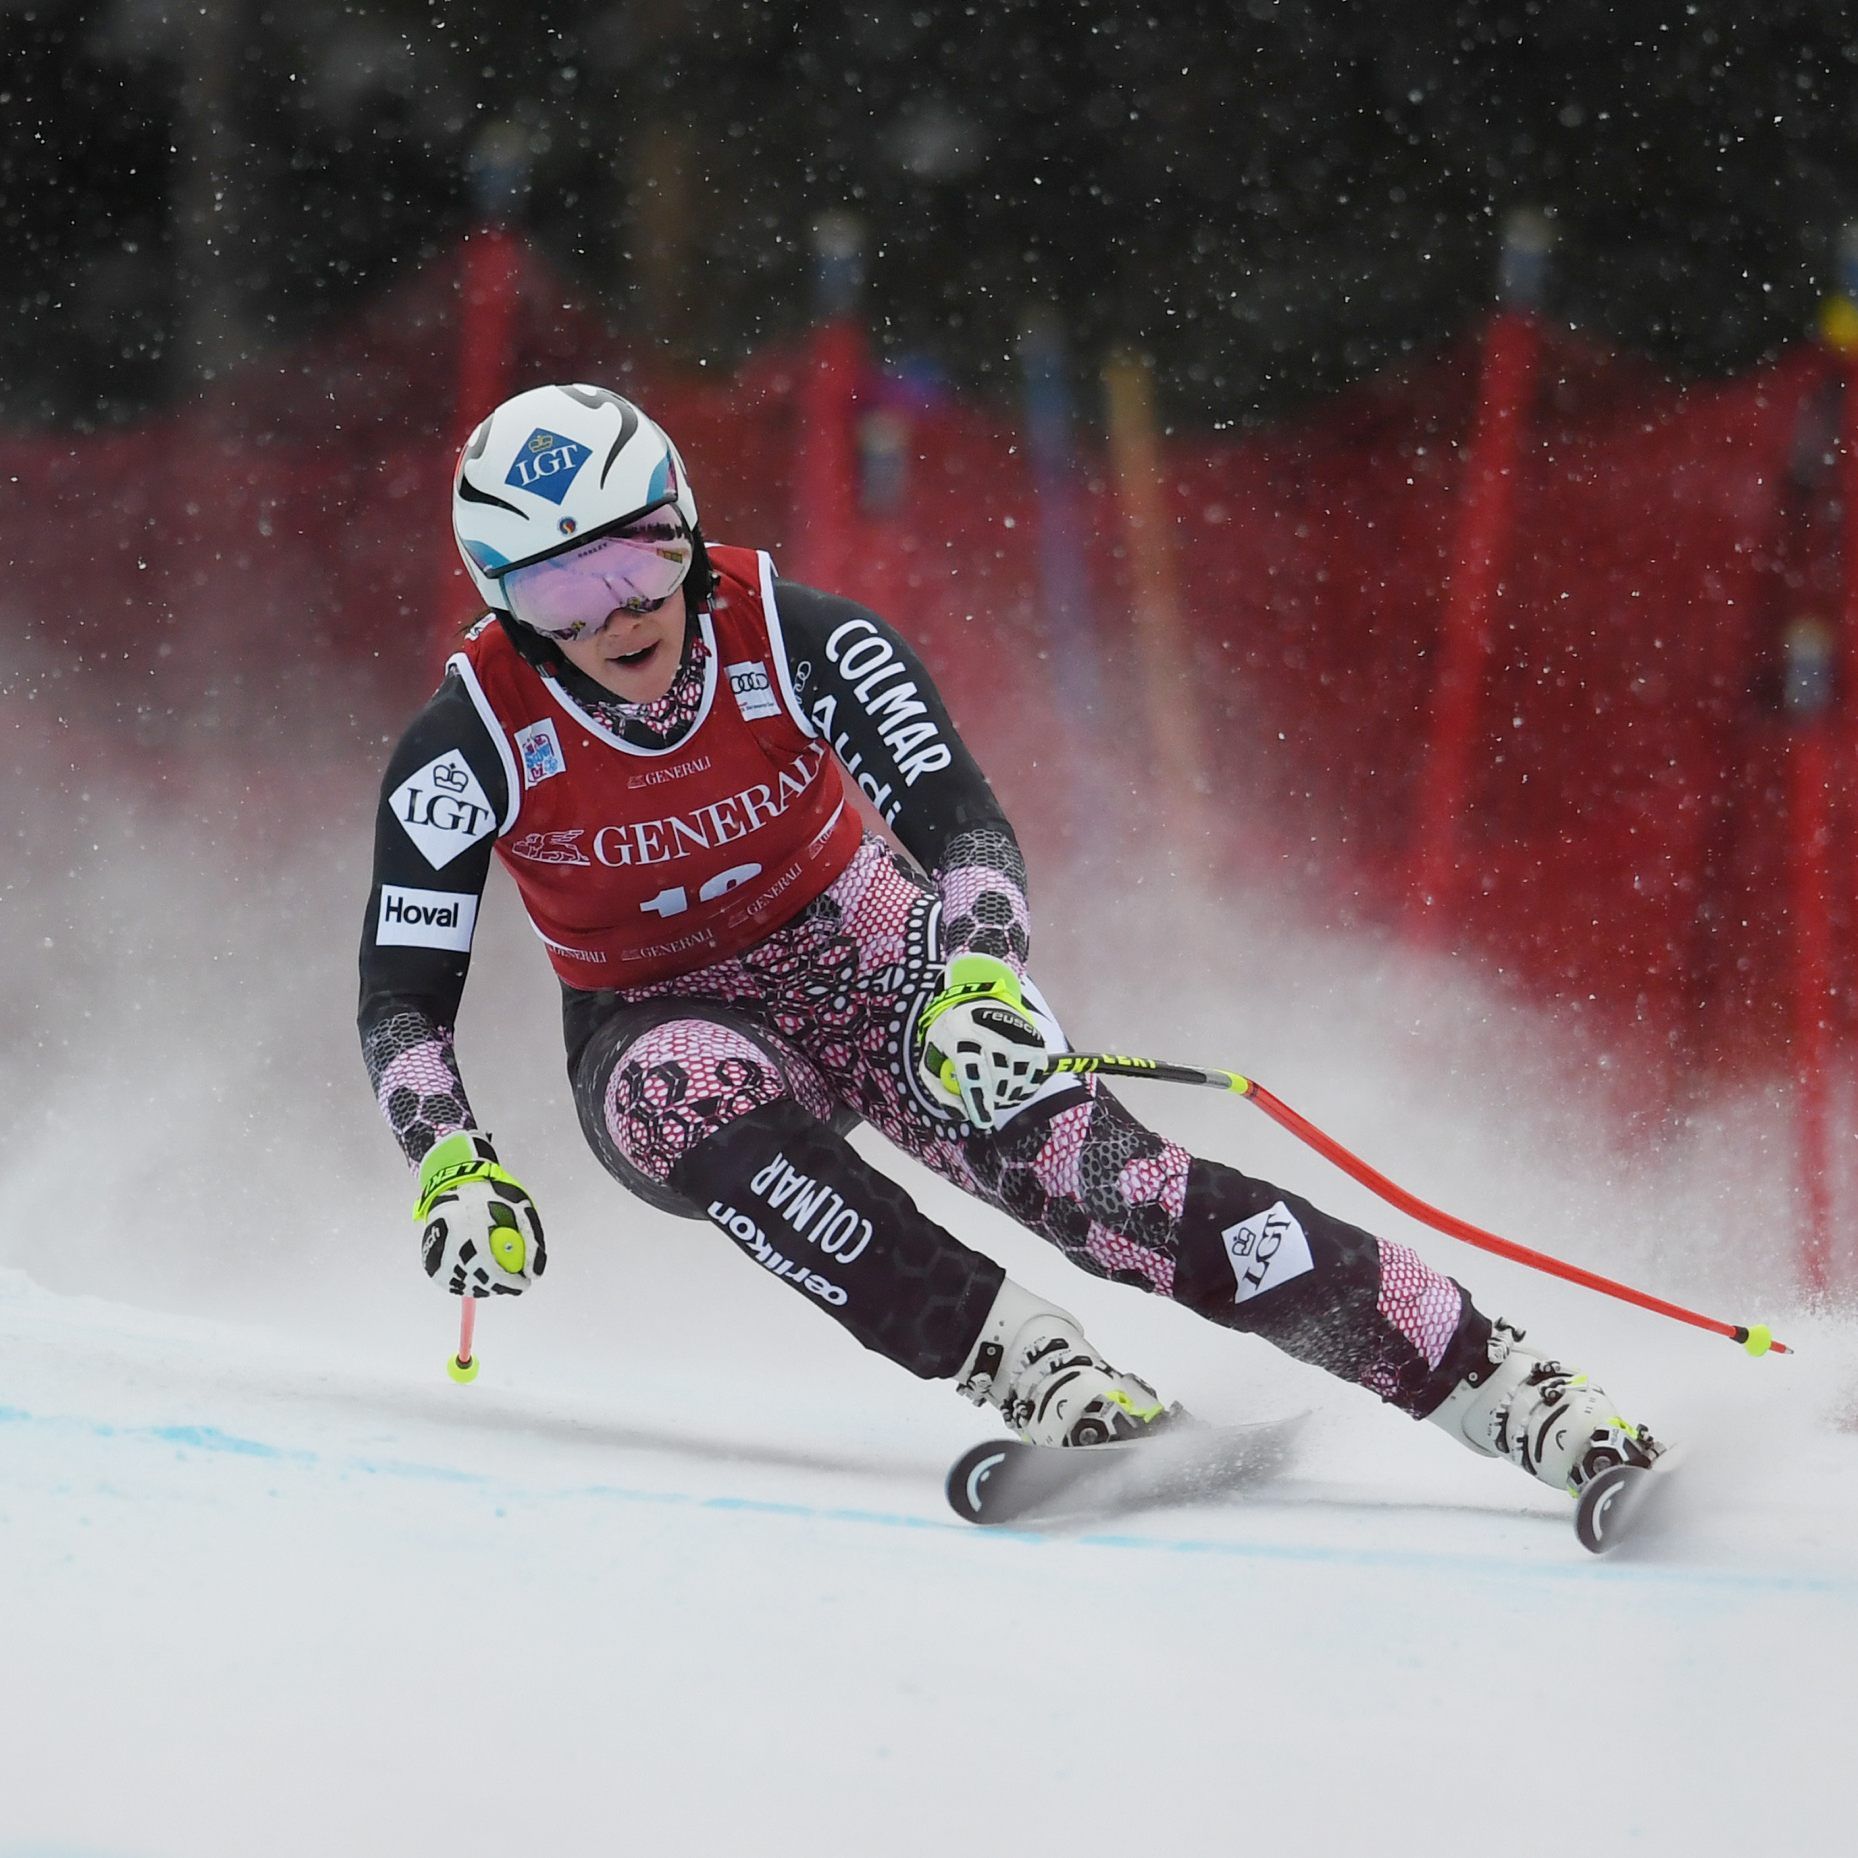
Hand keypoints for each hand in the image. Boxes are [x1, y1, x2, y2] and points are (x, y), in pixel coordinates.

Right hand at [414, 1131, 546, 1296]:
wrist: (458, 1182)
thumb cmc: (493, 1195)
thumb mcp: (520, 1209)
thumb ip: (531, 1242)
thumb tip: (534, 1274)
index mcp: (470, 1230)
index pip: (491, 1270)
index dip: (510, 1283)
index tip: (523, 1284)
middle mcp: (448, 1244)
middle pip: (476, 1282)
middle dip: (499, 1286)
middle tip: (513, 1282)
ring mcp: (435, 1254)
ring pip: (464, 1285)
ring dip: (483, 1284)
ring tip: (495, 1267)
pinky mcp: (430, 1260)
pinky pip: (451, 1282)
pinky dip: (467, 1280)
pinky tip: (478, 1267)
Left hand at [916, 954, 1049, 1129]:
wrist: (980, 999)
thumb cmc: (952, 1034)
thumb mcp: (933, 1055)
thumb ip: (941, 1089)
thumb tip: (963, 1115)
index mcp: (961, 1033)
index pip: (973, 1073)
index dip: (978, 1101)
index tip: (982, 1121)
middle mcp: (992, 1032)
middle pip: (997, 1082)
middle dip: (990, 1099)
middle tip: (984, 1101)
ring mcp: (1017, 1036)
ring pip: (1016, 1083)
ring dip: (1005, 1094)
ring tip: (993, 1081)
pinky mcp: (1035, 1042)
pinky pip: (1032, 1080)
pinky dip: (1020, 1087)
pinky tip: (1008, 1077)